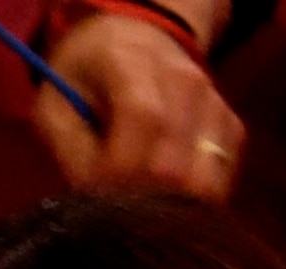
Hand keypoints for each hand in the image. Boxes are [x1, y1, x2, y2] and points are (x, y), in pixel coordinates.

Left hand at [37, 14, 242, 197]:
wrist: (136, 42)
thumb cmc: (84, 80)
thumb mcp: (54, 107)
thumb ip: (73, 152)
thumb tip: (97, 204)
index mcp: (134, 63)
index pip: (145, 120)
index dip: (121, 171)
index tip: (96, 199)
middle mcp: (186, 80)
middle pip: (177, 162)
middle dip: (141, 199)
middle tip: (112, 211)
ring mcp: (214, 103)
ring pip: (205, 180)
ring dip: (167, 205)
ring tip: (135, 202)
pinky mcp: (231, 127)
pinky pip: (219, 179)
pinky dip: (189, 199)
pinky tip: (160, 193)